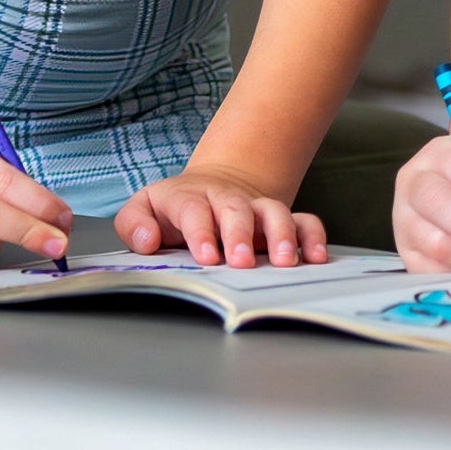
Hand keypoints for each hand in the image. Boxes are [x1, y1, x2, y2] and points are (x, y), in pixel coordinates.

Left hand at [115, 169, 327, 268]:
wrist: (213, 186)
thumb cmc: (174, 210)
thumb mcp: (143, 210)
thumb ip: (134, 225)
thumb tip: (148, 242)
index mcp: (189, 197)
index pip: (194, 210)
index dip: (201, 231)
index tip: (206, 256)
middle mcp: (226, 200)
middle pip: (236, 209)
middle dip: (241, 234)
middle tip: (242, 262)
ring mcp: (256, 208)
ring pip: (274, 211)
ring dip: (282, 235)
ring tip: (285, 262)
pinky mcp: (281, 219)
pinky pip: (304, 221)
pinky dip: (313, 237)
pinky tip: (316, 258)